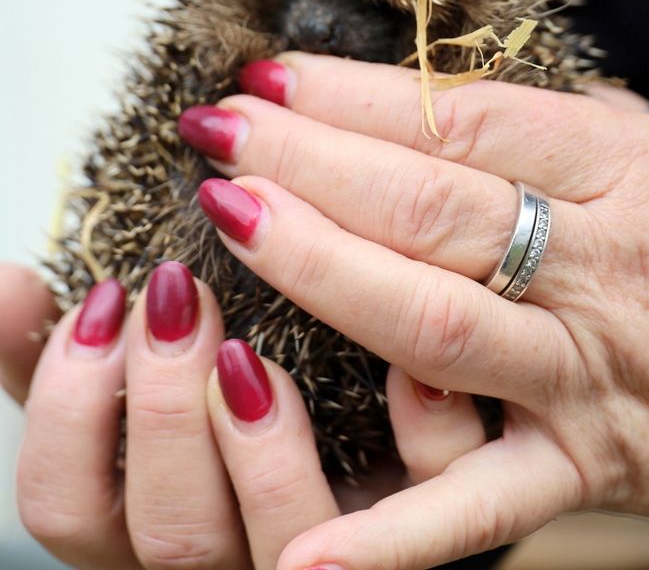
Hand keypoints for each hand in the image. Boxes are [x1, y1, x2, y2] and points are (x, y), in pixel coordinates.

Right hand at [1, 262, 484, 569]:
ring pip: (285, 542)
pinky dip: (419, 439)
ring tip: (252, 349)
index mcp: (144, 514)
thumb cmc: (219, 406)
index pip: (66, 507)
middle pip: (173, 536)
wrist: (356, 434)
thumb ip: (68, 350)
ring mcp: (326, 545)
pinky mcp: (423, 522)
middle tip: (174, 296)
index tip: (102, 303)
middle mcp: (227, 547)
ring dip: (262, 444)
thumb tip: (10, 281)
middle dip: (164, 410)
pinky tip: (410, 373)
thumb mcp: (132, 381)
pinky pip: (431, 511)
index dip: (69, 410)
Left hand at [181, 53, 648, 569]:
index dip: (353, 95)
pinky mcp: (578, 469)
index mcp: (615, 171)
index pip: (460, 118)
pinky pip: (477, 508)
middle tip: (218, 133)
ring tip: (230, 219)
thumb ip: (554, 122)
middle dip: (308, 164)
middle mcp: (592, 269)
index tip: (266, 79)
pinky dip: (388, 534)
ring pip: (432, 324)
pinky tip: (300, 549)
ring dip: (319, 271)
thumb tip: (442, 89)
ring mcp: (579, 375)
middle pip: (427, 208)